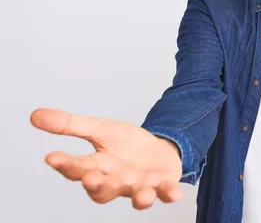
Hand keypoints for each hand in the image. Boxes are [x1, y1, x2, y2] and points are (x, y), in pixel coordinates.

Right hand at [30, 108, 183, 208]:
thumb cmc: (125, 145)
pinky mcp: (163, 185)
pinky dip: (169, 194)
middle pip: (103, 189)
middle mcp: (117, 181)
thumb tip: (35, 115)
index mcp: (98, 168)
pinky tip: (173, 193)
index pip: (76, 169)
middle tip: (90, 178)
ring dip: (139, 197)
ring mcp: (140, 186)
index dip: (65, 164)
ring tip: (141, 195)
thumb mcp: (100, 129)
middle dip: (97, 185)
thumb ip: (71, 125)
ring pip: (137, 196)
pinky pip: (166, 193)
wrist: (158, 149)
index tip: (52, 157)